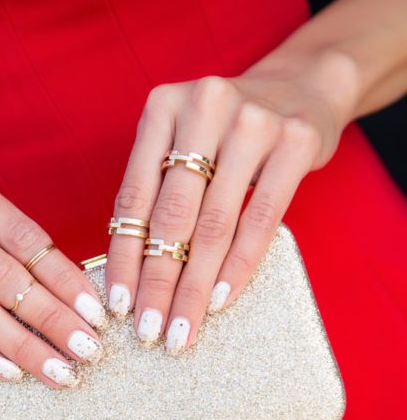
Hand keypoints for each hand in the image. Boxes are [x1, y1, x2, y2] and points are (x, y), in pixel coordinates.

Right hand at [0, 157, 107, 387]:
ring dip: (21, 345)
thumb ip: (18, 251)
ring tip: (59, 371)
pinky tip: (10, 373)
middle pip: (0, 273)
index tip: (97, 315)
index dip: (64, 278)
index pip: (23, 236)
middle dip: (51, 318)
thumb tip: (83, 304)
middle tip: (87, 351)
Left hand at [105, 49, 347, 352]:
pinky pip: (260, 219)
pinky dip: (239, 266)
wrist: (302, 87)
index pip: (134, 197)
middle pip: (172, 215)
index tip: (117, 307)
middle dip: (158, 283)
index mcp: (163, 108)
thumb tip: (130, 275)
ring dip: (195, 287)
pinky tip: (220, 301)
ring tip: (182, 330)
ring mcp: (252, 122)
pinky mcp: (295, 141)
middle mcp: (204, 106)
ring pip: (214, 223)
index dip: (123, 257)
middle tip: (149, 332)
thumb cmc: (228, 132)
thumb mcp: (184, 143)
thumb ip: (158, 190)